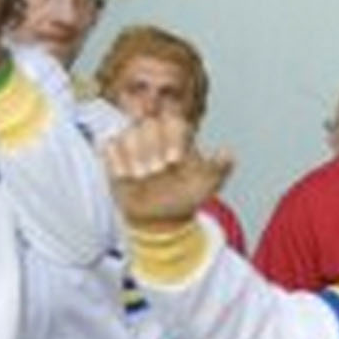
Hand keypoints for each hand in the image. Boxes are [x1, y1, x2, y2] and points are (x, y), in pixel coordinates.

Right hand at [100, 105, 235, 230]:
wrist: (160, 217)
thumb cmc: (185, 197)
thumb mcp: (206, 185)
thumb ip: (218, 168)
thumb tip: (228, 153)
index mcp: (179, 135)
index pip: (173, 121)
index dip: (172, 138)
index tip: (173, 162)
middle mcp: (156, 134)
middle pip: (148, 124)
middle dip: (151, 151)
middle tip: (156, 173)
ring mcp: (135, 142)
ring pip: (128, 133)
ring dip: (135, 157)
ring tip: (142, 177)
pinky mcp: (116, 154)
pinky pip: (110, 146)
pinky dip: (117, 162)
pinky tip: (126, 176)